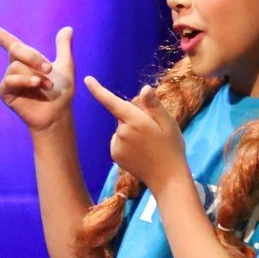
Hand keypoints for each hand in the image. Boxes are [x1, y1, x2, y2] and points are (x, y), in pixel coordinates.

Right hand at [0, 16, 74, 134]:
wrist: (58, 114)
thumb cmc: (62, 94)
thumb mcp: (65, 66)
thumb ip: (63, 47)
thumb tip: (68, 28)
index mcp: (25, 58)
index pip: (5, 39)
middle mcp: (14, 67)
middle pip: (16, 48)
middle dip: (33, 57)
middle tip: (49, 69)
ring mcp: (8, 80)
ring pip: (17, 65)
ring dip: (35, 74)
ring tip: (47, 86)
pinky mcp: (5, 92)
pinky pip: (11, 79)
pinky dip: (25, 80)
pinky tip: (36, 86)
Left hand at [81, 75, 187, 193]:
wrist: (167, 178)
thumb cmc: (171, 147)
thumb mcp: (168, 123)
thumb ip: (154, 105)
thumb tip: (144, 88)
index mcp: (135, 121)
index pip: (113, 102)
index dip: (98, 90)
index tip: (87, 79)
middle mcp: (122, 133)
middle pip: (122, 115)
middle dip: (134, 117)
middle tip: (153, 131)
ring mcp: (117, 145)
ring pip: (121, 129)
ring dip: (131, 131)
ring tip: (148, 143)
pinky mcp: (115, 155)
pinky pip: (118, 141)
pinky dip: (127, 143)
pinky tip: (140, 151)